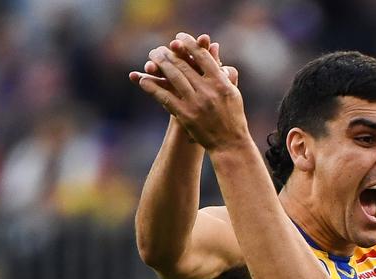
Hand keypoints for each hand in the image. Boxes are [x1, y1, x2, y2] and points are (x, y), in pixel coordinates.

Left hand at [129, 33, 247, 150]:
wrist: (229, 144)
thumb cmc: (233, 117)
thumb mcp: (233, 93)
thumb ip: (223, 71)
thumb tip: (214, 49)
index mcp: (221, 83)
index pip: (203, 57)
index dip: (189, 44)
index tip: (179, 38)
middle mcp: (208, 90)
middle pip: (184, 65)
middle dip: (168, 53)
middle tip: (158, 48)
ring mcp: (196, 102)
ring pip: (173, 77)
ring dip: (158, 65)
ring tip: (150, 59)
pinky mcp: (185, 114)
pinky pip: (164, 97)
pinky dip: (152, 87)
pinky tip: (142, 80)